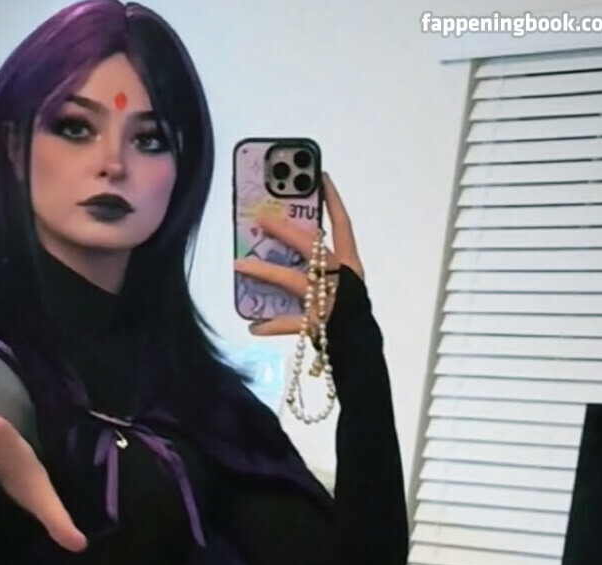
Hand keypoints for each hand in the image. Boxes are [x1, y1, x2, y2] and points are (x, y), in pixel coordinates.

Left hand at [233, 172, 363, 337]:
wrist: (362, 349)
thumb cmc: (348, 313)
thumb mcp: (341, 283)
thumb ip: (322, 265)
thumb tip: (291, 243)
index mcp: (350, 264)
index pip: (342, 225)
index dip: (333, 201)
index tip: (320, 177)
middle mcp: (340, 277)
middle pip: (311, 247)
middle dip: (285, 230)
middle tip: (260, 218)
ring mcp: (328, 300)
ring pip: (292, 280)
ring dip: (264, 271)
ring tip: (239, 264)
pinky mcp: (317, 324)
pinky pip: (288, 324)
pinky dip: (269, 326)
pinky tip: (252, 326)